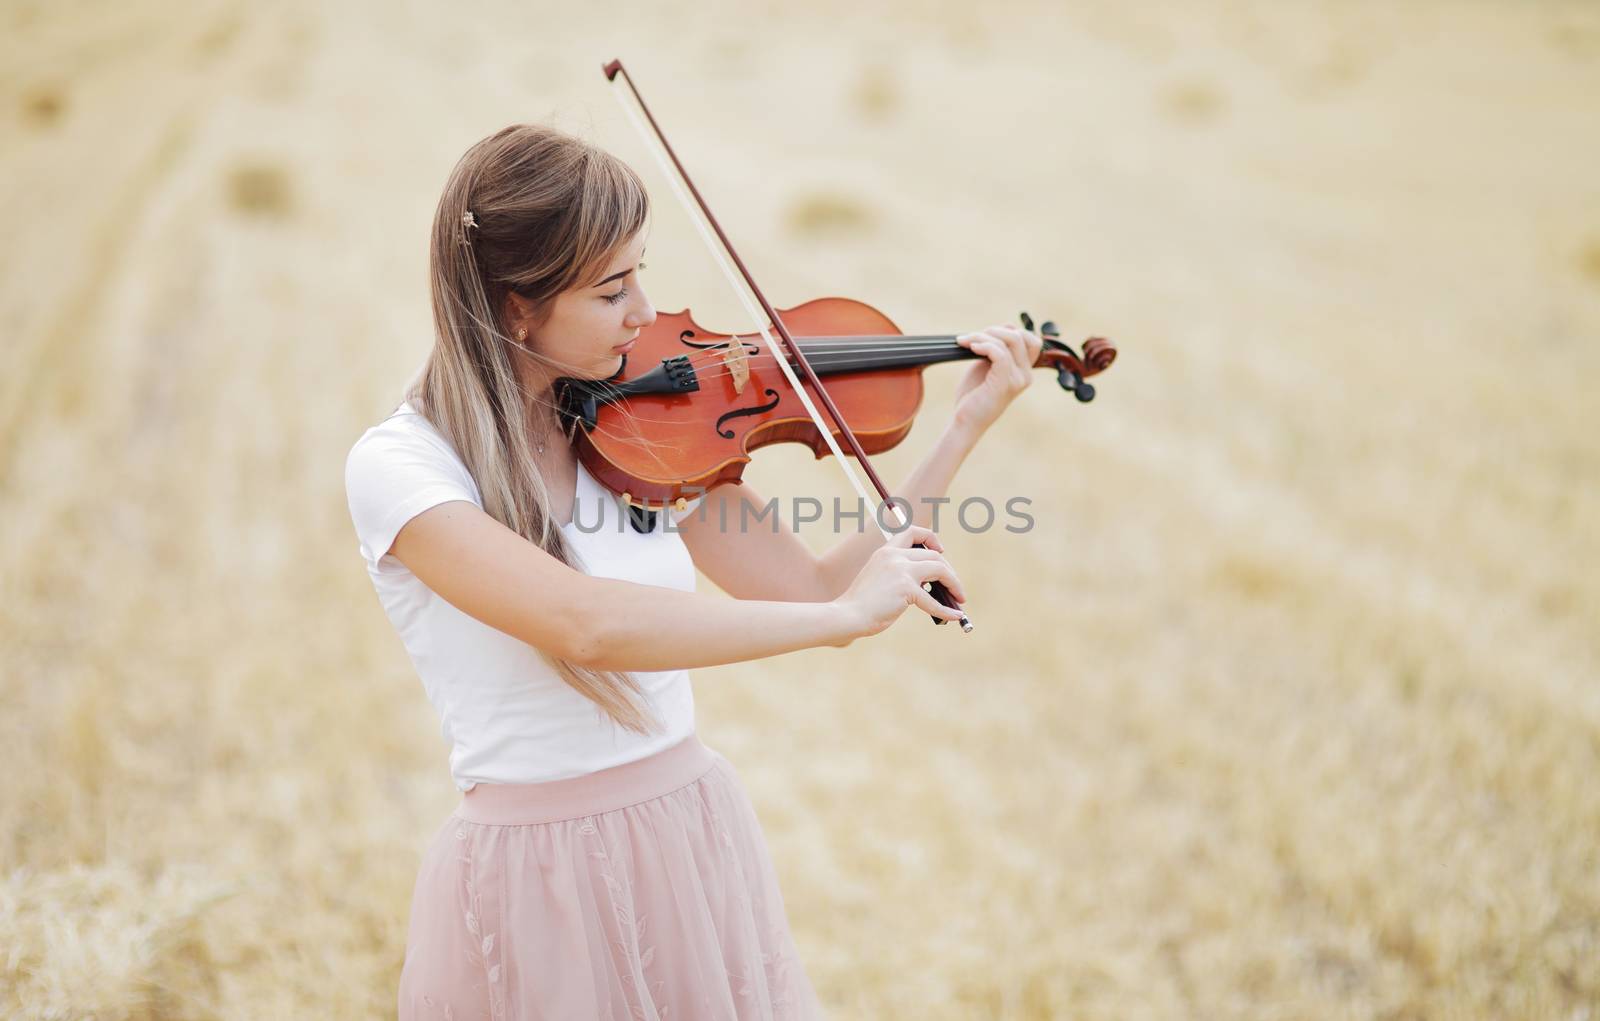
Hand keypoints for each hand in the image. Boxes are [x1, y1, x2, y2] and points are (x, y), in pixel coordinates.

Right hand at [831, 525, 966, 641]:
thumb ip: (899, 574)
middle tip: (954, 587)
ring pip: (940, 570)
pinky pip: (933, 601)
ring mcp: (901, 571)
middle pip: (934, 555)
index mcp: (886, 551)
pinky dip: (946, 610)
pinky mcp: (906, 589)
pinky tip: (954, 616)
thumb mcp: (879, 579)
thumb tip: (929, 583)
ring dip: (954, 584)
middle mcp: (894, 556)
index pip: (913, 532)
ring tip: (960, 598)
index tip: (941, 551)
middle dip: (949, 572)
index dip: (931, 539)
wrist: (848, 615)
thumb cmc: (862, 603)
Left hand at [952, 324, 1042, 434]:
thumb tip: (1002, 327)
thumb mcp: (987, 366)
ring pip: (1009, 341)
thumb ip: (996, 349)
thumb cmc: (972, 396)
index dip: (1010, 330)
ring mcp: (1017, 380)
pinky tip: (969, 347)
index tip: (986, 335)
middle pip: (1020, 336)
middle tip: (972, 337)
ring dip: (983, 336)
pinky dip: (983, 345)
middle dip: (994, 330)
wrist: (965, 421)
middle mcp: (1026, 375)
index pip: (1031, 339)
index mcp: (1024, 371)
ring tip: (965, 341)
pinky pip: (1000, 353)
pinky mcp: (1004, 383)